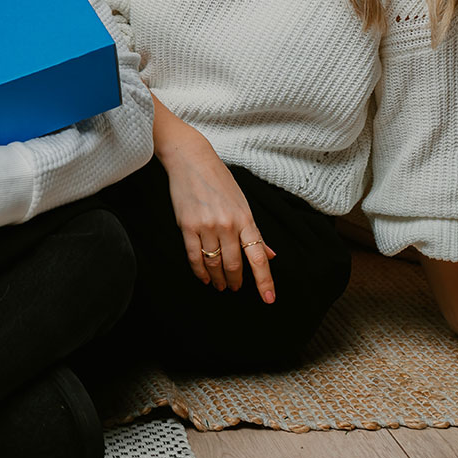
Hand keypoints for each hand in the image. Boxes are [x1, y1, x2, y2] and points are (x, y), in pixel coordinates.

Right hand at [151, 97, 275, 302]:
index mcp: (246, 218)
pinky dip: (199, 271)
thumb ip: (254, 232)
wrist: (191, 159)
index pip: (259, 257)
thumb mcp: (242, 202)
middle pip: (235, 265)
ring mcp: (207, 226)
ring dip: (218, 278)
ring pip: (214, 263)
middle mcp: (228, 225)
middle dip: (235, 281)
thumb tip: (270, 255)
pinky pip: (194, 257)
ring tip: (219, 285)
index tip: (268, 299)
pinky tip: (204, 277)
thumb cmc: (219, 179)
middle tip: (234, 288)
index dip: (265, 281)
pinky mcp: (187, 225)